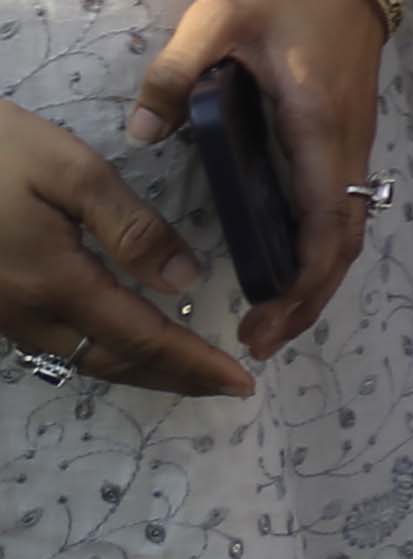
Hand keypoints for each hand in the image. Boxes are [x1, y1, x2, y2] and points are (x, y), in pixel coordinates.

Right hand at [2, 98, 244, 395]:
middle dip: (174, 377)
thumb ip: (131, 228)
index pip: (142, 339)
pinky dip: (100, 352)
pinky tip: (122, 341)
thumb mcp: (71, 172)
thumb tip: (187, 281)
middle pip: (113, 362)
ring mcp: (1, 315)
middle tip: (226, 386)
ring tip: (186, 369)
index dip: (194, 365)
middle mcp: (26, 314)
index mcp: (55, 283)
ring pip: (81, 359)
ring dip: (138, 370)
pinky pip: (53, 345)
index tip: (242, 385)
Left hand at [131, 0, 396, 361]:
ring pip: (349, 230)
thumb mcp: (219, 15)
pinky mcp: (345, 138)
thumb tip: (140, 132)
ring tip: (273, 319)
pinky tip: (286, 267)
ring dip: (317, 280)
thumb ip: (176, 69)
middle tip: (261, 341)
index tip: (264, 319)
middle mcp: (344, 144)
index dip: (301, 281)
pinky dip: (320, 251)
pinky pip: (342, 211)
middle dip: (310, 300)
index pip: (324, 222)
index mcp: (316, 124)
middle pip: (344, 242)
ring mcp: (351, 142)